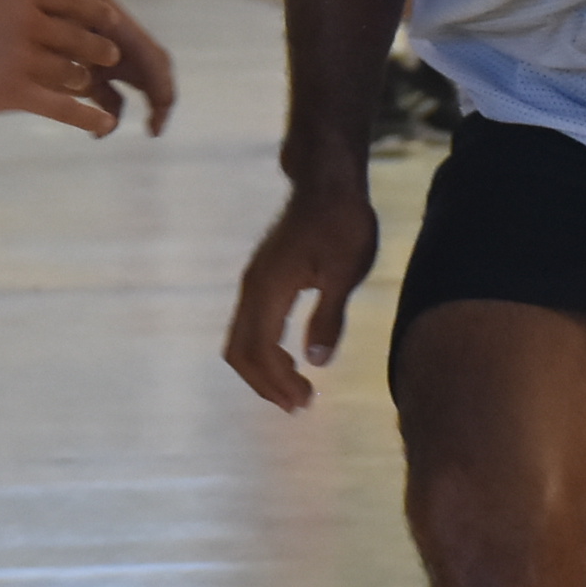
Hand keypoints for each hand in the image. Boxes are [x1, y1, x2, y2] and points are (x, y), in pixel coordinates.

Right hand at [0, 0, 172, 136]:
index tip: (113, 28)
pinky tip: (104, 125)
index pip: (80, 4)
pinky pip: (64, 106)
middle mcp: (30, 22)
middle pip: (85, 39)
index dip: (99, 19)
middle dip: (102, 53)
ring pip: (77, 74)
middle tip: (117, 62)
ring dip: (93, 86)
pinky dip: (89, 117)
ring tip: (108, 98)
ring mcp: (22, 56)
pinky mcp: (12, 90)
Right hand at [223, 184, 380, 411]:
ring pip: (240, 340)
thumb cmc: (342, 222)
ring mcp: (254, 283)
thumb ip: (329, 316)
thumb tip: (315, 361)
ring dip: (263, 370)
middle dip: (265, 384)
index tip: (306, 400)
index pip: (259, 350)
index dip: (277, 382)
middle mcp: (252, 288)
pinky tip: (290, 359)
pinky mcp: (262, 279)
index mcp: (269, 289)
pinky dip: (264, 351)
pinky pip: (250, 326)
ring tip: (296, 389)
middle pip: (239, 351)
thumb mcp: (346, 271)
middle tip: (301, 404)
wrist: (328, 182)